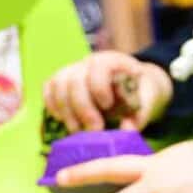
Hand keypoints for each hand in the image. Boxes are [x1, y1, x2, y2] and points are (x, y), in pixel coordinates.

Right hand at [43, 51, 171, 132]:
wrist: (129, 85)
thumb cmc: (137, 93)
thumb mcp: (145, 101)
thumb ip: (138, 116)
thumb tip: (127, 131)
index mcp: (113, 60)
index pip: (99, 67)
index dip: (100, 87)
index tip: (107, 106)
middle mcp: (89, 61)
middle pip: (75, 80)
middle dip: (82, 108)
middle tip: (93, 130)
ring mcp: (73, 69)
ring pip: (58, 85)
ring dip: (66, 111)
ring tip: (77, 131)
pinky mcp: (61, 80)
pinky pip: (48, 87)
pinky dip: (51, 104)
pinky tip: (62, 120)